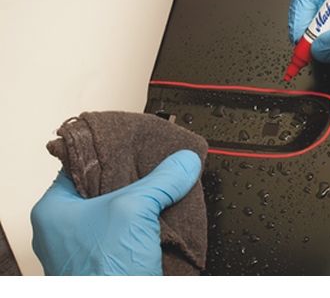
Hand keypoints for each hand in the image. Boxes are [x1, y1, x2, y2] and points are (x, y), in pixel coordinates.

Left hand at [31, 150, 201, 274]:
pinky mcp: (113, 265)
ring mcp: (90, 251)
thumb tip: (183, 163)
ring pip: (123, 213)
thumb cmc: (102, 277)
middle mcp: (68, 231)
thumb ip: (161, 180)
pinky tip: (168, 217)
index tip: (134, 143)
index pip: (82, 165)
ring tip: (167, 187)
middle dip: (136, 178)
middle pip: (107, 188)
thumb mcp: (134, 211)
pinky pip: (134, 234)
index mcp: (54, 211)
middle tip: (156, 164)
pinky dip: (151, 225)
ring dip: (146, 203)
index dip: (111, 152)